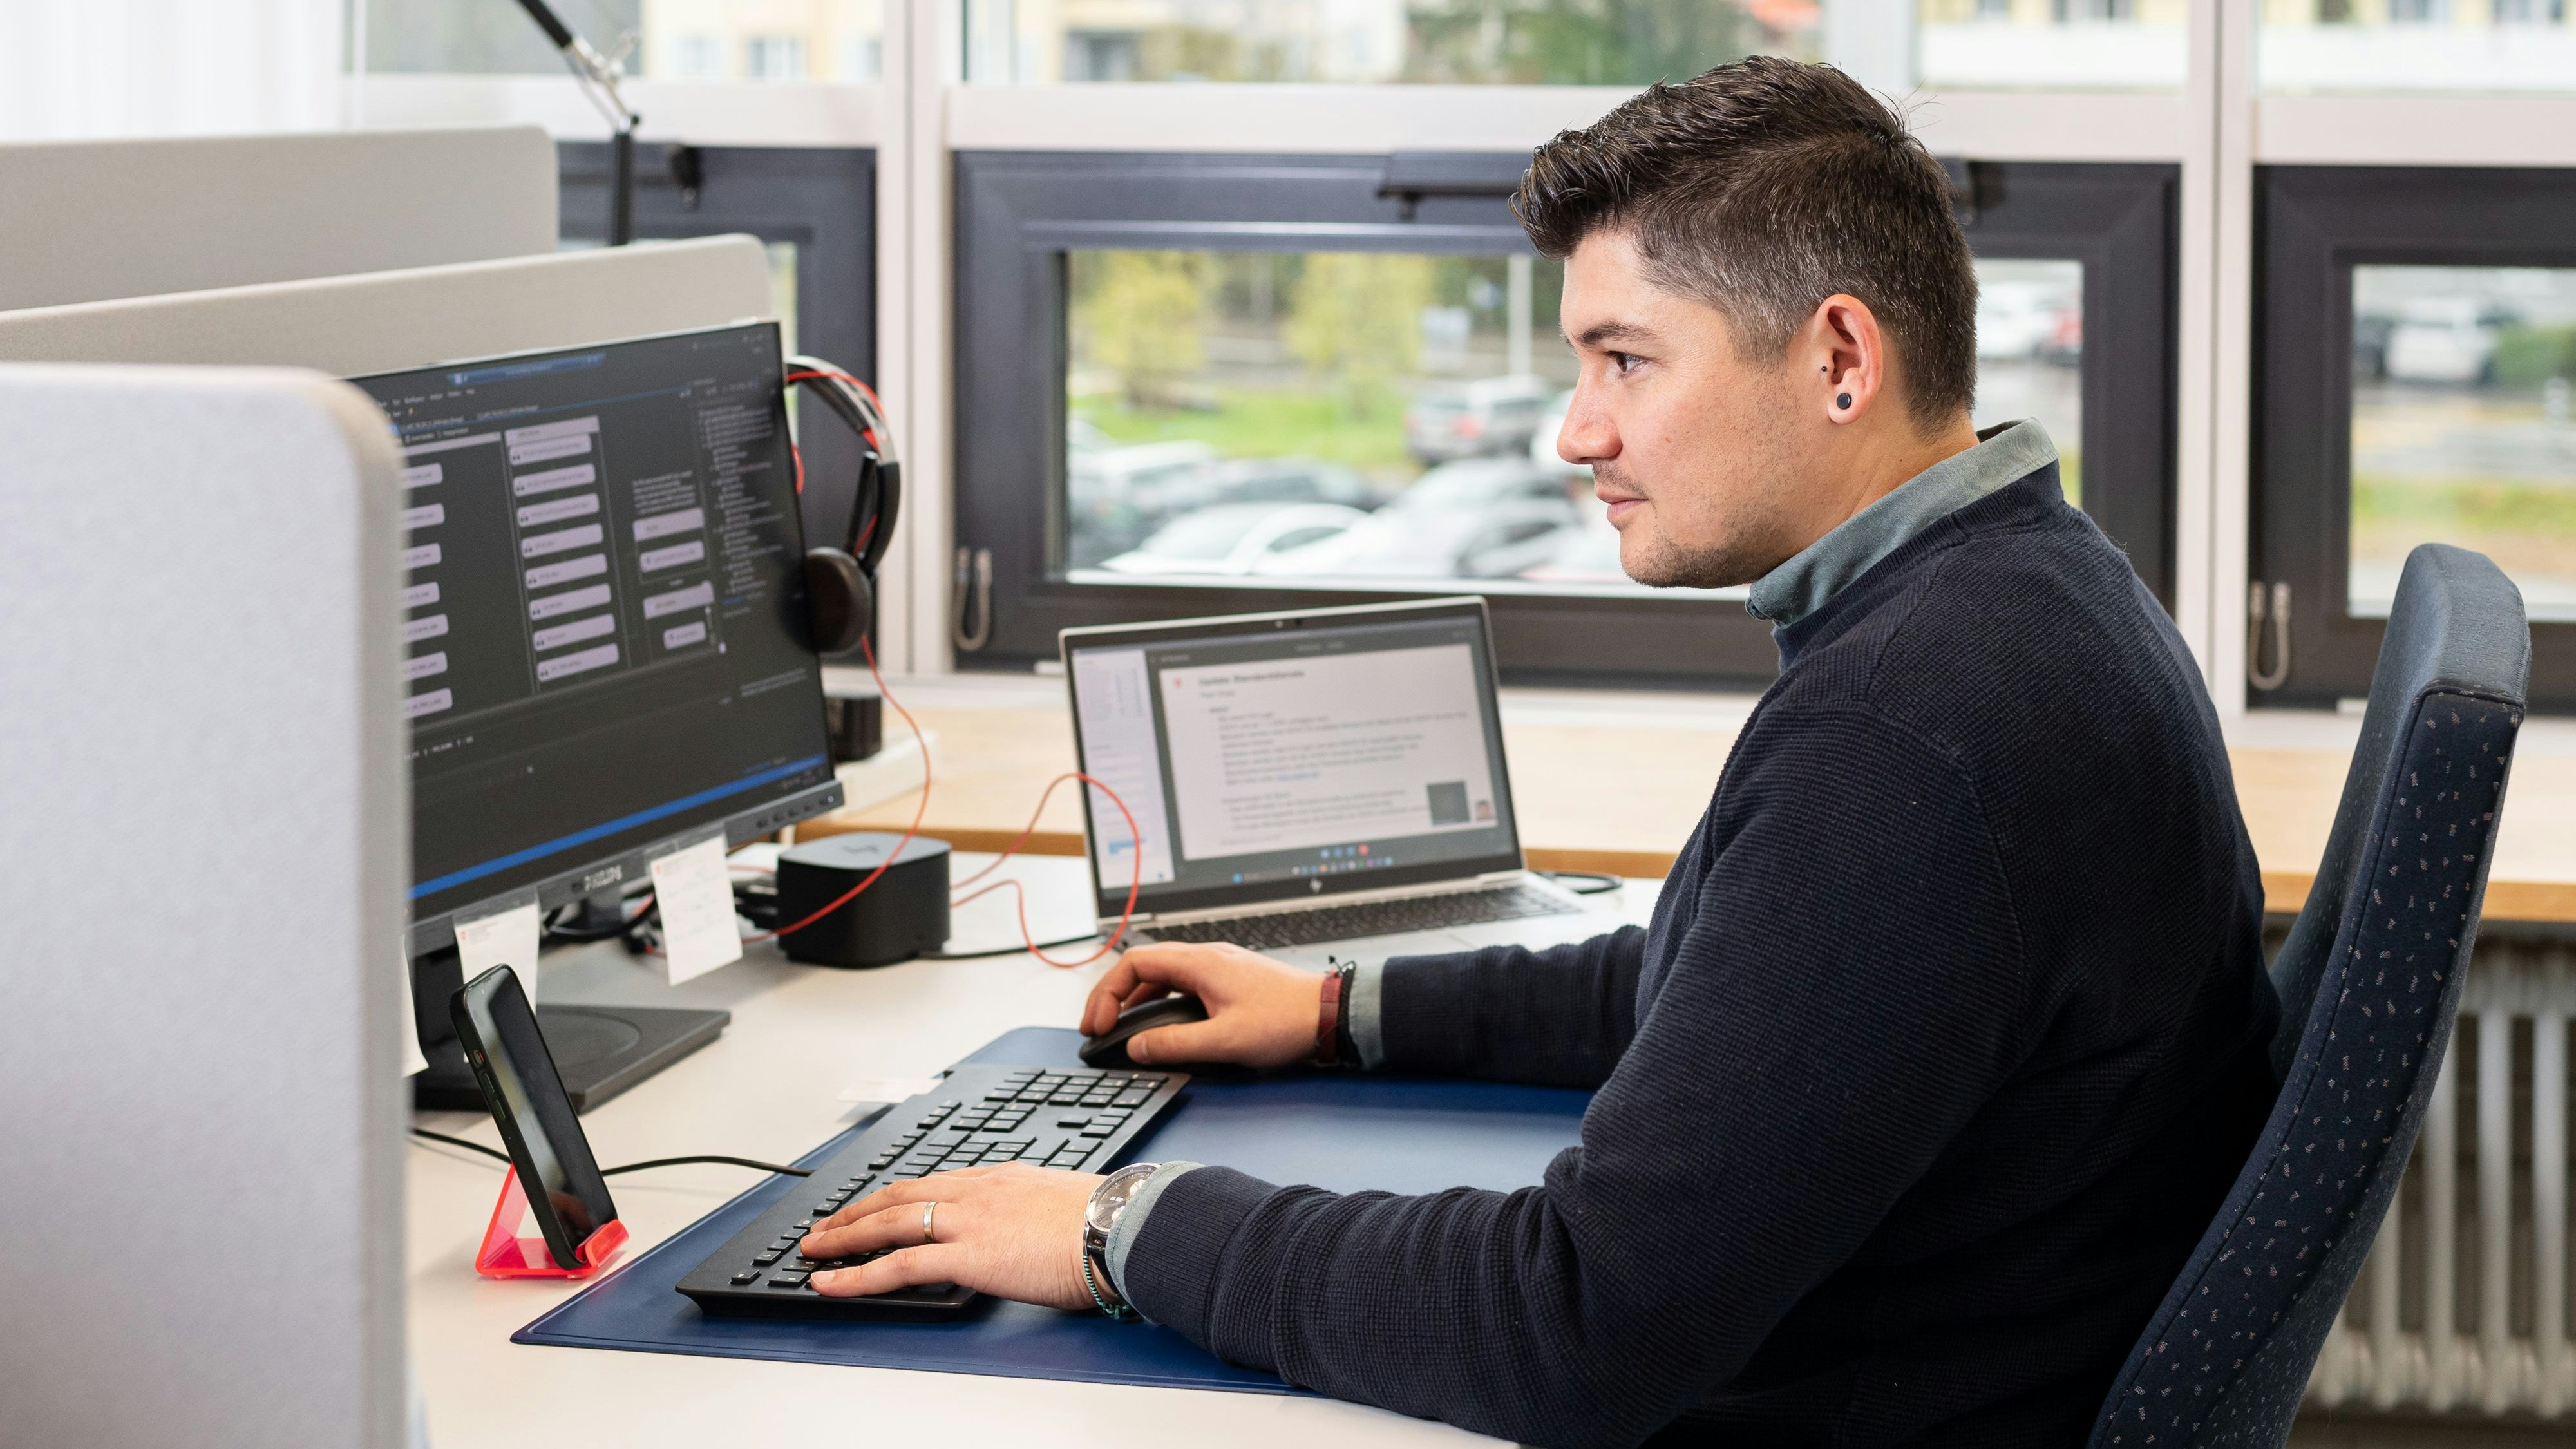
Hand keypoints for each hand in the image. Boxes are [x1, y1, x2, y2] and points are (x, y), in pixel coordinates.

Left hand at [800, 1164, 1100, 1308]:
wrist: (1124, 1228)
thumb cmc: (1112, 1223)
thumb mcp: (1068, 1205)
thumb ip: (1041, 1214)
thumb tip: (1041, 1233)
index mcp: (1004, 1178)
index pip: (938, 1182)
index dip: (901, 1193)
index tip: (881, 1203)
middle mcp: (979, 1190)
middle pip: (901, 1193)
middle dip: (859, 1209)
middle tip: (828, 1223)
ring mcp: (969, 1219)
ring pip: (889, 1221)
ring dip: (845, 1235)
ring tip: (814, 1249)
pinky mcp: (966, 1254)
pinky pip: (898, 1264)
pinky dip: (858, 1274)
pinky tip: (832, 1282)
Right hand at [1081, 941, 1320, 1067]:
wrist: (1330, 1014)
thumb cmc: (1286, 1021)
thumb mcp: (1224, 1040)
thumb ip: (1175, 1044)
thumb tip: (1137, 1047)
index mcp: (1199, 963)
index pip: (1133, 964)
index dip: (1107, 993)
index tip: (1099, 1024)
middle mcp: (1206, 957)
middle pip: (1143, 966)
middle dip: (1113, 996)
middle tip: (1098, 1027)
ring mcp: (1218, 967)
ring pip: (1162, 975)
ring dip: (1136, 998)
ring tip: (1121, 1027)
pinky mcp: (1229, 980)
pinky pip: (1182, 983)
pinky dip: (1160, 1000)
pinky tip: (1160, 1022)